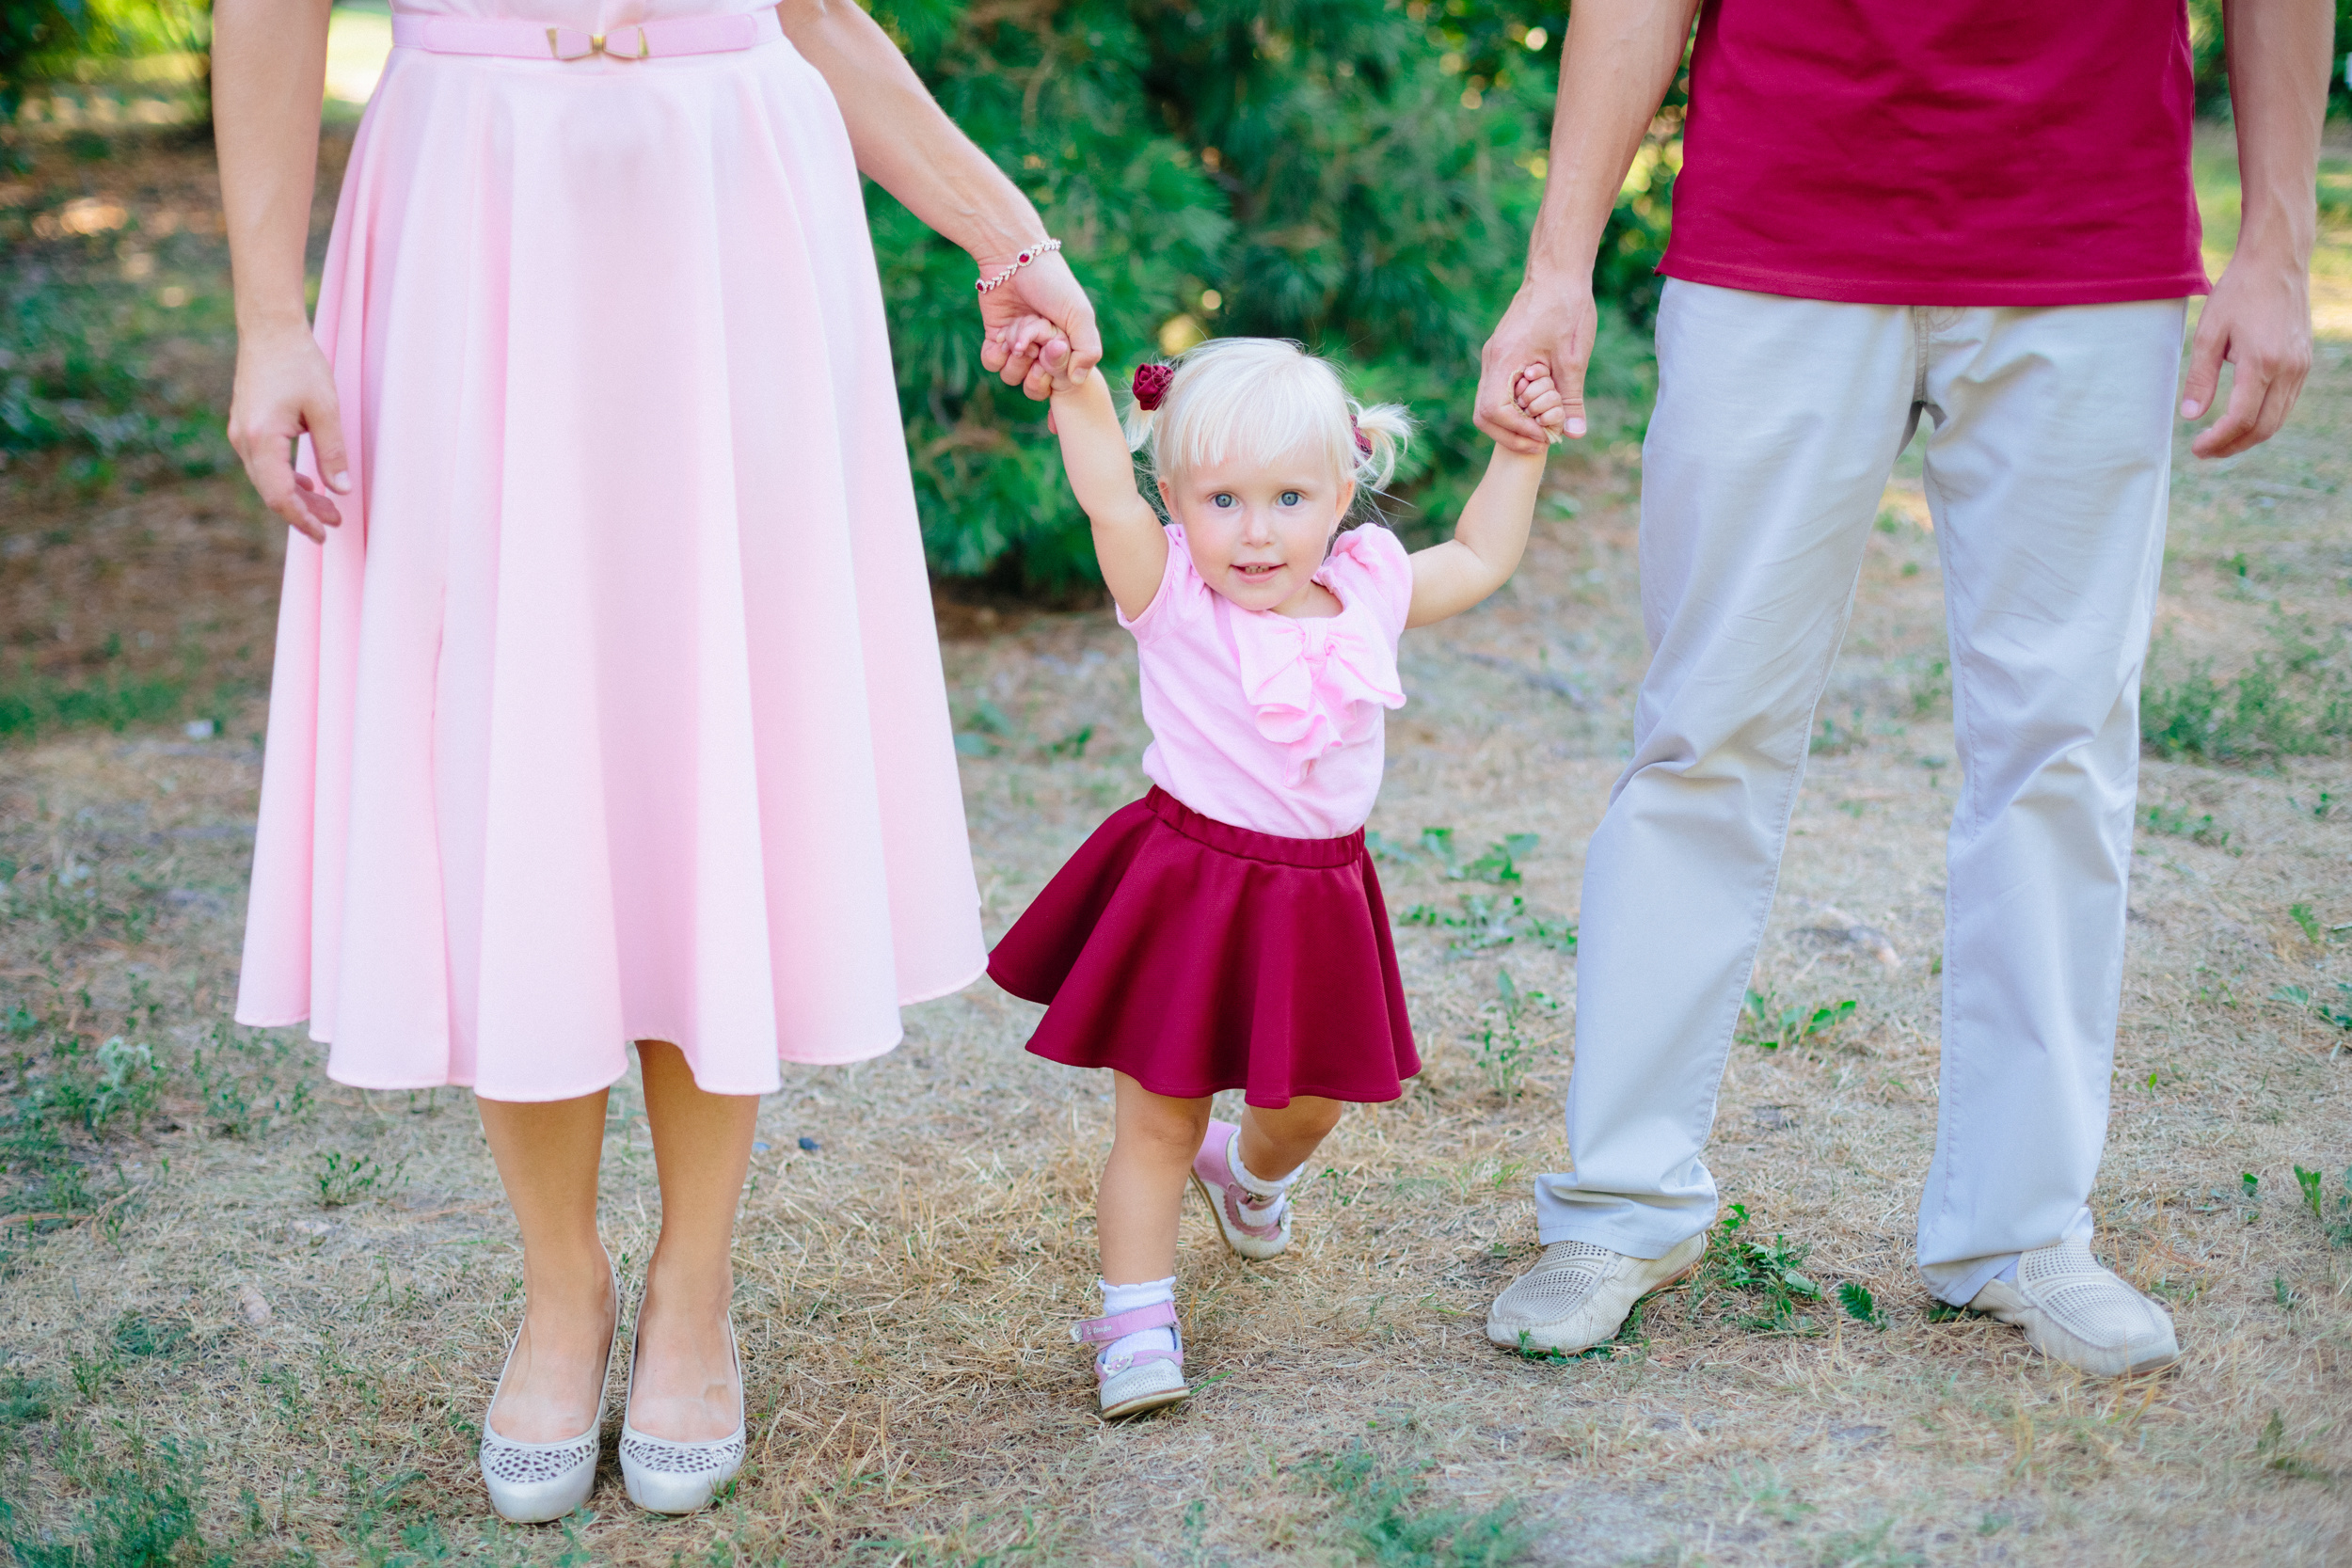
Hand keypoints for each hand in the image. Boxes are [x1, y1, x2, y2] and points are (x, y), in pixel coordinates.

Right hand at [227, 320, 348, 542]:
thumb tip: (341, 490)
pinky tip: (309, 485)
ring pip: (267, 480)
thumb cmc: (298, 363)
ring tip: (329, 509)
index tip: (325, 532)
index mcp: (261, 438)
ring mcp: (241, 433)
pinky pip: (264, 465)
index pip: (279, 494)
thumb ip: (333, 452)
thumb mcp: (325, 408)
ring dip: (297, 497)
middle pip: (271, 492)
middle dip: (303, 512)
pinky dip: (286, 479)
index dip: (302, 518)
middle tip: (336, 524)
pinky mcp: (246, 427)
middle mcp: (243, 439)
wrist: (269, 330)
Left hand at [976, 249, 1100, 401]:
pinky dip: (996, 355)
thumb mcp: (1080, 315)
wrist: (1015, 258)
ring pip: (1013, 377)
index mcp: (1067, 347)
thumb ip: (1088, 350)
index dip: (1055, 373)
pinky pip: (992, 363)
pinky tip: (1001, 337)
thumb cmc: (1053, 284)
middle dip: (1034, 368)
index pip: (1061, 380)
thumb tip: (1076, 381)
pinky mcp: (996, 337)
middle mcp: (1043, 349)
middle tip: (1035, 345)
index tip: (1054, 351)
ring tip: (1018, 334)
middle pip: (1036, 385)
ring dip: (1014, 358)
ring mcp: (1019, 344)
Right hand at [1476, 274, 1596, 453]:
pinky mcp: (1503, 353)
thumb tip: (1573, 435)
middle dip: (1510, 435)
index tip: (1543, 437)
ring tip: (1543, 427)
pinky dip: (1517, 405)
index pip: (1493, 411)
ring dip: (1514, 422)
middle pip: (1484, 414)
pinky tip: (1541, 407)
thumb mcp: (1574, 357)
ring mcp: (1495, 357)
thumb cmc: (1566, 307)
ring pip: (1490, 403)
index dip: (1517, 431)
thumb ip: (1571, 398)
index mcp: (1504, 359)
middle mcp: (1492, 360)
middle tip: (1541, 443)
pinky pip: (1500, 389)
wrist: (1557, 270)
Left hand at [2181, 247, 2312, 459]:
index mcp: (2263, 363)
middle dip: (2234, 446)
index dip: (2218, 440)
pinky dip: (2264, 418)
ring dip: (2249, 436)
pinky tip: (2242, 419)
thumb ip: (2201, 377)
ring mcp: (2301, 366)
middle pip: (2264, 427)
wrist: (2277, 263)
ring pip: (2279, 418)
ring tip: (2220, 441)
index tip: (2196, 448)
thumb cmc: (2238, 293)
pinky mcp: (2304, 362)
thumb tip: (2191, 417)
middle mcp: (2288, 369)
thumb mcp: (2208, 333)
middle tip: (2205, 452)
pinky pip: (2286, 402)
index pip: (2241, 419)